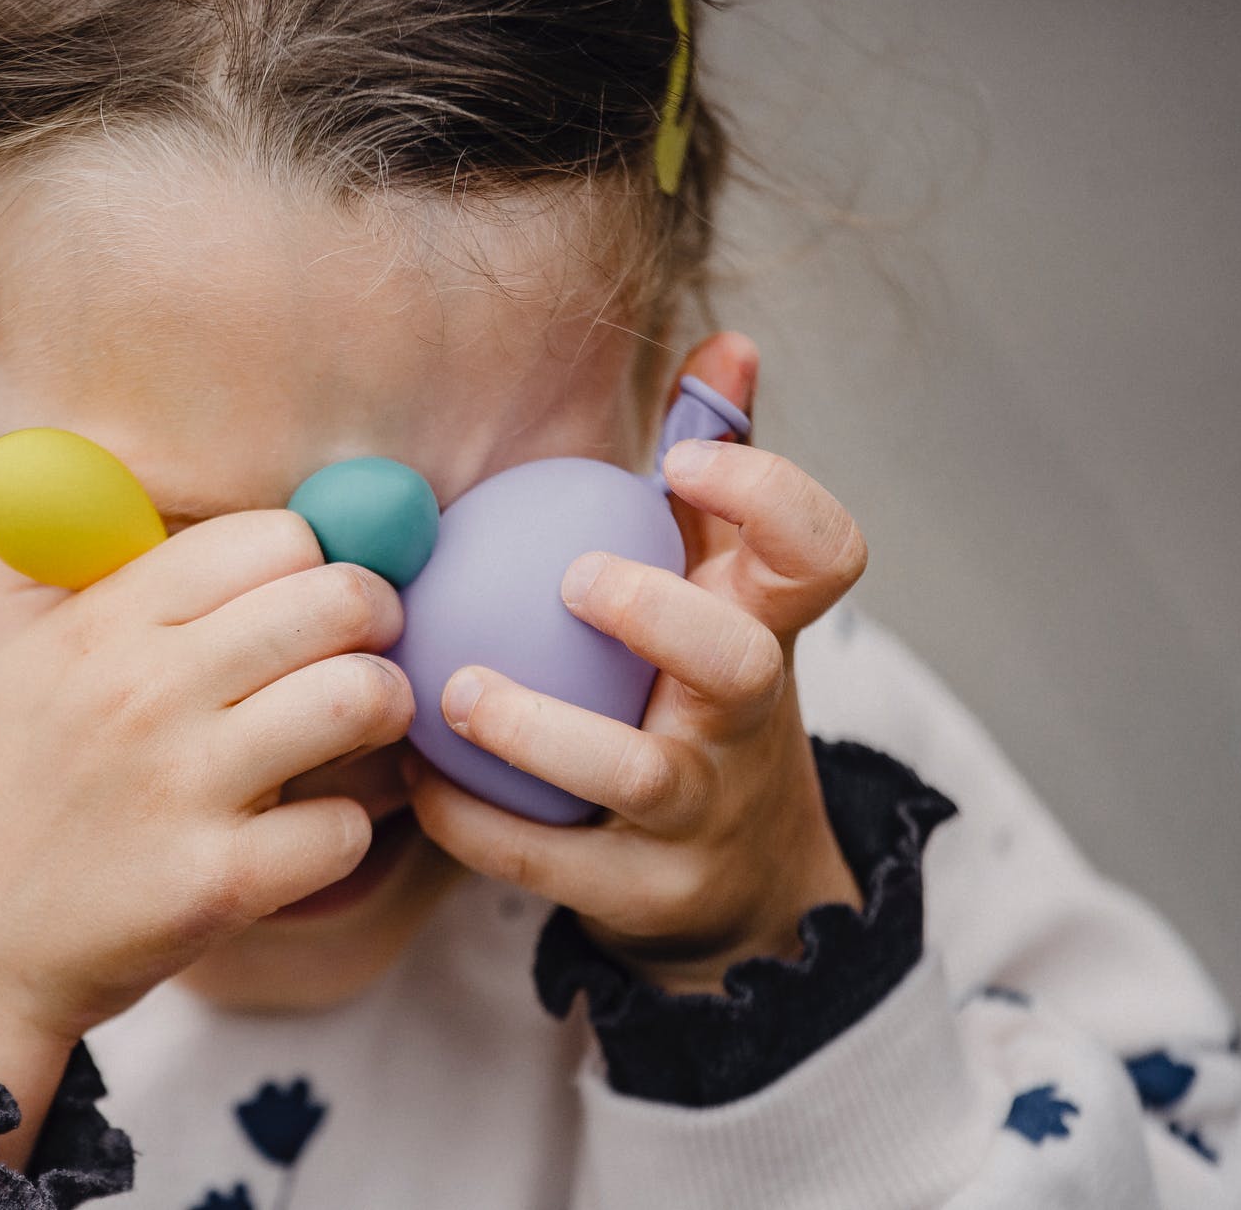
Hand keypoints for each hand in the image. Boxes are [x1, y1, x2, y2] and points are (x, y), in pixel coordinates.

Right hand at [0, 511, 410, 1114]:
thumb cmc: (26, 796)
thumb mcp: (45, 666)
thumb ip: (144, 603)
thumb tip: (274, 548)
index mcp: (104, 624)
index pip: (271, 537)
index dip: (320, 565)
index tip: (322, 607)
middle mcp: (143, 690)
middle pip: (337, 601)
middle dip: (380, 626)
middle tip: (370, 659)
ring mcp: (181, 786)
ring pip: (361, 698)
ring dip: (386, 714)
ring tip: (364, 737)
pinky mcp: (217, 883)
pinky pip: (345, 826)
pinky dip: (346, 831)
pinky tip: (311, 835)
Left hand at [406, 334, 865, 994]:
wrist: (738, 885)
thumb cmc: (697, 698)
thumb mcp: (717, 591)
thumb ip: (711, 481)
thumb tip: (725, 345)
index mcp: (769, 631)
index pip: (825, 555)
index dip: (771, 499)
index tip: (677, 462)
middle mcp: (747, 721)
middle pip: (739, 663)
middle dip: (662, 616)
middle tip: (575, 581)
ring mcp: (702, 815)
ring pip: (637, 777)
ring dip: (543, 733)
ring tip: (456, 693)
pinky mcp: (644, 895)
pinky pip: (552, 862)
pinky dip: (477, 821)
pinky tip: (416, 777)